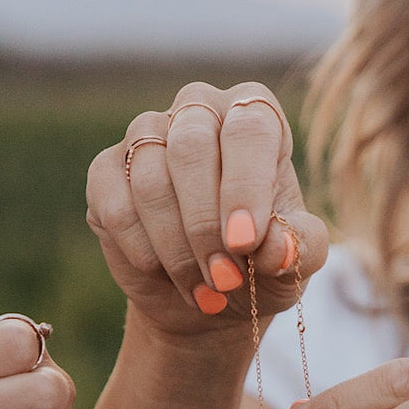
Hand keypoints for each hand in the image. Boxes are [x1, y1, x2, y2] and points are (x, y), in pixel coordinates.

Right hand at [86, 82, 328, 338]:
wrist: (210, 297)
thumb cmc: (260, 266)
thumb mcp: (294, 262)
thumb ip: (301, 246)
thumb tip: (279, 246)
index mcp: (255, 117)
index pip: (249, 129)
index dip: (244, 188)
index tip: (244, 243)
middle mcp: (199, 111)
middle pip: (190, 148)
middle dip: (206, 226)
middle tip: (225, 279)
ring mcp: (147, 136)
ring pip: (150, 181)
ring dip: (177, 249)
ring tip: (205, 288)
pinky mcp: (108, 172)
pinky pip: (116, 207)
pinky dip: (144, 252)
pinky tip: (165, 274)